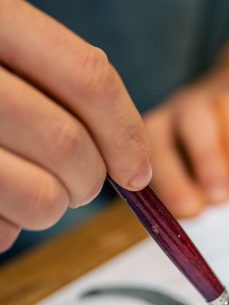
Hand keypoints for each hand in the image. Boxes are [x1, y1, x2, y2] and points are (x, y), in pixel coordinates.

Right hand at [0, 0, 151, 251]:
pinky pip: (0, 228)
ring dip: (49, 208)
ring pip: (40, 198)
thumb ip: (56, 81)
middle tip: (82, 183)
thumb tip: (133, 163)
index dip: (127, 130)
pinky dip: (7, 226)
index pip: (88, 76)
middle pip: (68, 144)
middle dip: (90, 179)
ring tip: (30, 191)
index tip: (139, 167)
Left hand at [144, 32, 228, 217]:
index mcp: (161, 127)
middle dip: (208, 159)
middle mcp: (192, 106)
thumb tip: (193, 213)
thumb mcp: (183, 175)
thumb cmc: (201, 158)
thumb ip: (185, 196)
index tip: (188, 209)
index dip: (171, 177)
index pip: (158, 148)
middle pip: (195, 120)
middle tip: (219, 196)